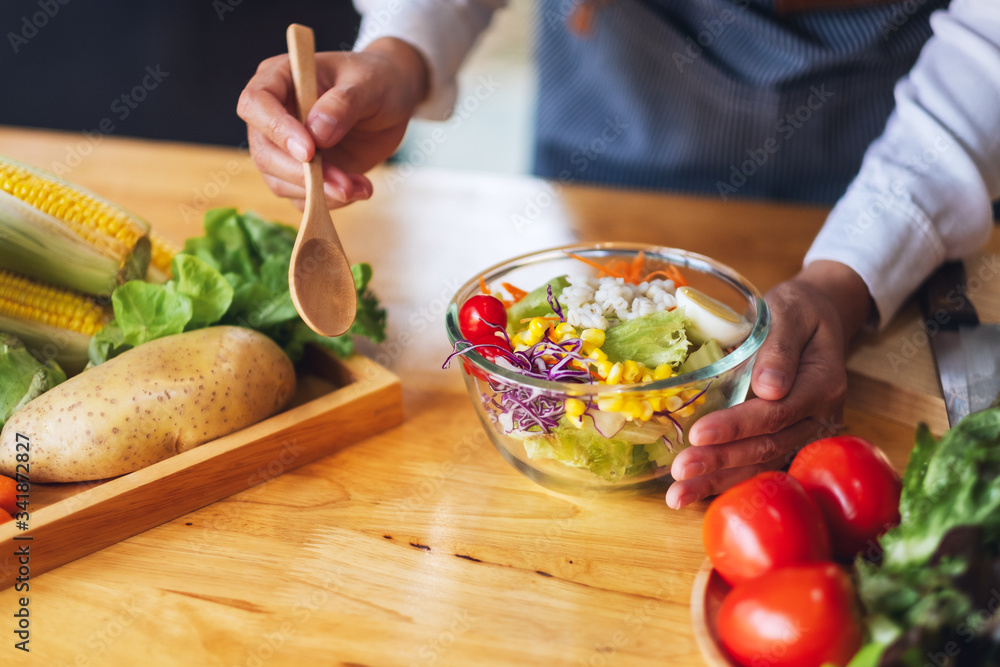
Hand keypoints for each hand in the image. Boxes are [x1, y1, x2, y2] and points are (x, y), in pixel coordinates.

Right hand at [237, 37, 428, 209]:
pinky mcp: (302, 173)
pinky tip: (361, 188)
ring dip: (319, 193)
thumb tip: (317, 133)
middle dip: (301, 174)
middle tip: (343, 184)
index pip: (255, 104)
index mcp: (279, 79)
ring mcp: (284, 148)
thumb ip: (343, 104)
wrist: (390, 103)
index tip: (309, 151)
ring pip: (279, 182)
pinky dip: (331, 201)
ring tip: (360, 186)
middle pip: (264, 152)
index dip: (276, 130)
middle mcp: (273, 115)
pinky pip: (303, 198)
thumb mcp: (368, 84)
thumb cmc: (375, 81)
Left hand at [665, 261, 873, 509]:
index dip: (736, 426)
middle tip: (680, 473)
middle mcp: (818, 417)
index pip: (775, 413)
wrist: (817, 316)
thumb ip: (780, 347)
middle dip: (720, 462)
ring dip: (719, 482)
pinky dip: (728, 480)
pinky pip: (760, 464)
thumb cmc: (799, 311)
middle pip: (767, 447)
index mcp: (822, 384)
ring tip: (678, 496)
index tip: (699, 433)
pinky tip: (696, 492)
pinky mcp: (789, 438)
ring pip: (762, 464)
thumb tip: (768, 387)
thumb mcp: (791, 311)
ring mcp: (805, 432)